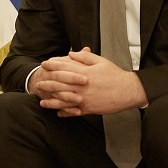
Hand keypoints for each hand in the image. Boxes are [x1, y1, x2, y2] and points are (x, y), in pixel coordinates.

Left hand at [31, 47, 146, 116]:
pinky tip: (58, 113)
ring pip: (63, 101)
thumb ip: (84, 56)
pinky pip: (74, 112)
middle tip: (38, 84)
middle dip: (47, 84)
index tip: (44, 64)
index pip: (63, 68)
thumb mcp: (101, 61)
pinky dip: (65, 113)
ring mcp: (84, 99)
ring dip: (51, 102)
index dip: (52, 65)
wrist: (128, 91)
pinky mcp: (89, 109)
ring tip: (42, 102)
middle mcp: (82, 86)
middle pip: (60, 85)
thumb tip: (71, 53)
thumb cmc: (115, 75)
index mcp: (84, 73)